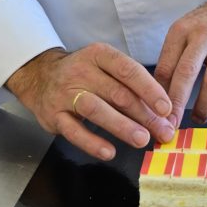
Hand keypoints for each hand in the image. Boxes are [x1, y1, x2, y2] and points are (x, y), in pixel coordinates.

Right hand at [5, 43, 173, 160]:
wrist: (40, 76)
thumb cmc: (84, 74)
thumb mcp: (105, 68)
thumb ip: (130, 87)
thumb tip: (162, 114)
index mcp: (99, 55)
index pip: (128, 70)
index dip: (149, 89)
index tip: (166, 108)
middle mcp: (81, 71)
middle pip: (117, 93)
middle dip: (143, 114)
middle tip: (163, 132)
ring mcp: (65, 93)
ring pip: (96, 109)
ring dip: (121, 126)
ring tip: (142, 139)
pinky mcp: (54, 116)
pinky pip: (74, 131)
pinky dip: (92, 142)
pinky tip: (109, 151)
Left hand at [155, 0, 206, 127]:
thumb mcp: (184, 31)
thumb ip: (172, 58)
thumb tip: (157, 94)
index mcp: (181, 31)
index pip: (165, 66)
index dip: (158, 94)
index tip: (155, 114)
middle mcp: (203, 35)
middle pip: (186, 74)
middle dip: (177, 104)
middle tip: (171, 126)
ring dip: (204, 105)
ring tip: (198, 118)